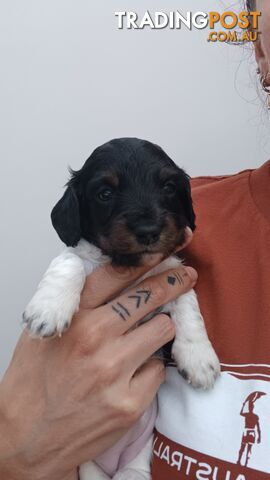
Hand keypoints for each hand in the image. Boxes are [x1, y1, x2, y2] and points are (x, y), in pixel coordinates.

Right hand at [0, 239, 195, 479]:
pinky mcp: (131, 402)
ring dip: (159, 330)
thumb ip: (75, 304)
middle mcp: (96, 338)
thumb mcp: (42, 331)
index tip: (161, 253)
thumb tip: (113, 281)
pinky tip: (131, 375)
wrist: (27, 437)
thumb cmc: (32, 383)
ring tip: (143, 338)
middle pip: (150, 296)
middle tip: (185, 276)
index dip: (144, 260)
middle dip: (172, 284)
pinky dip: (151, 368)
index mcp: (73, 317)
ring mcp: (116, 371)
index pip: (116, 274)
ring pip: (163, 330)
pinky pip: (160, 369)